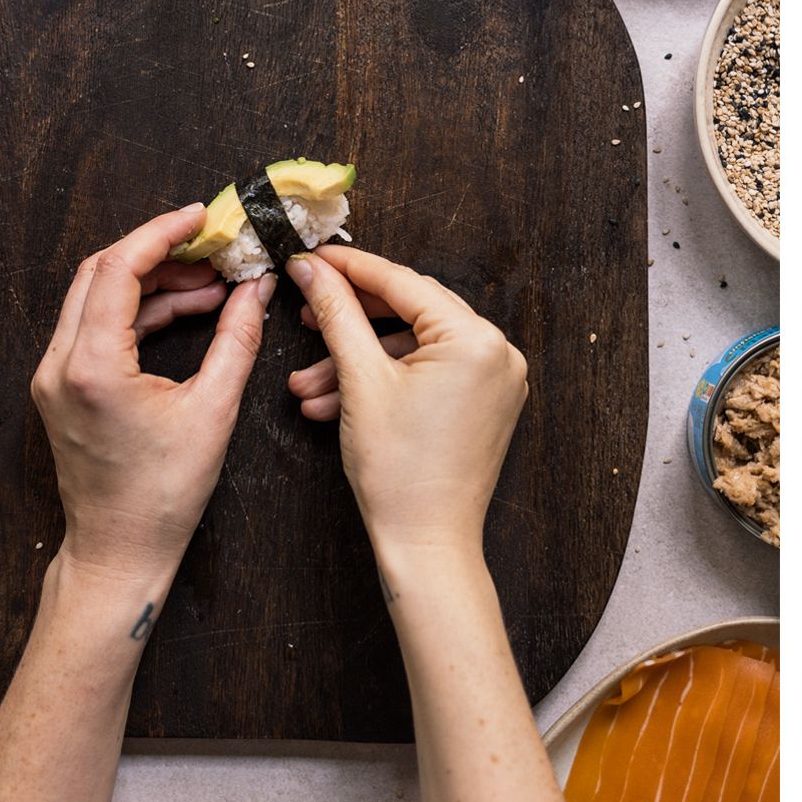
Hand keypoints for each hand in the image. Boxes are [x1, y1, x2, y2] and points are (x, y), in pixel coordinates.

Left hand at [27, 205, 273, 586]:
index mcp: (90, 366)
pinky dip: (135, 314)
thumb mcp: (213, 411)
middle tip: (209, 248)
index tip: (200, 216)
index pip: (118, 268)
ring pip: (95, 299)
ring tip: (210, 285)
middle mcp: (59, 364)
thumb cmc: (163, 496)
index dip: (161, 233)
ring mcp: (52, 377)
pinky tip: (183, 312)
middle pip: (99, 273)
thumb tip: (255, 289)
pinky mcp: (59, 389)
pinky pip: (93, 329)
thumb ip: (235, 340)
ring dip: (150, 284)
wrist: (119, 550)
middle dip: (157, 252)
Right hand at [279, 247, 528, 557]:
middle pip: (407, 312)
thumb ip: (336, 313)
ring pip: (411, 348)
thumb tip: (312, 270)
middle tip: (304, 314)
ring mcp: (494, 381)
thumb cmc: (400, 473)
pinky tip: (335, 402)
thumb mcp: (359, 380)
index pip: (401, 283)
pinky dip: (383, 382)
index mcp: (476, 340)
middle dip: (348, 322)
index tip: (310, 257)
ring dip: (356, 362)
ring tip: (307, 387)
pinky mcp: (483, 404)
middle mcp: (497, 353)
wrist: (425, 545)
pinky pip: (427, 373)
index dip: (348, 268)